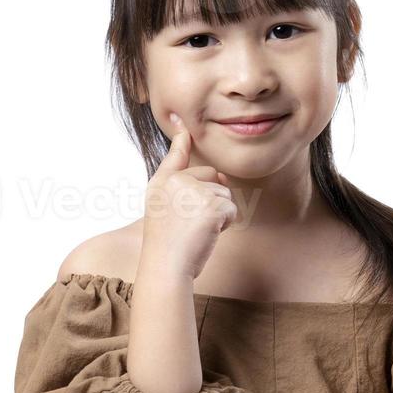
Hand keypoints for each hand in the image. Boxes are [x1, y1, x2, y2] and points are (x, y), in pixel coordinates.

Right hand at [140, 112, 236, 282]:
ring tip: (196, 231)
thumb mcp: (166, 211)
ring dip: (219, 214)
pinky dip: (225, 224)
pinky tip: (206, 234)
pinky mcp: (212, 204)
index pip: (176, 156)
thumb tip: (219, 173)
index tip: (184, 125)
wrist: (166, 266)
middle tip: (191, 224)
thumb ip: (183, 188)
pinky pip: (231, 209)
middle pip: (211, 176)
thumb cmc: (168, 245)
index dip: (181, 141)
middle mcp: (176, 181)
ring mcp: (194, 191)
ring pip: (224, 194)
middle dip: (211, 199)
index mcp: (161, 182)